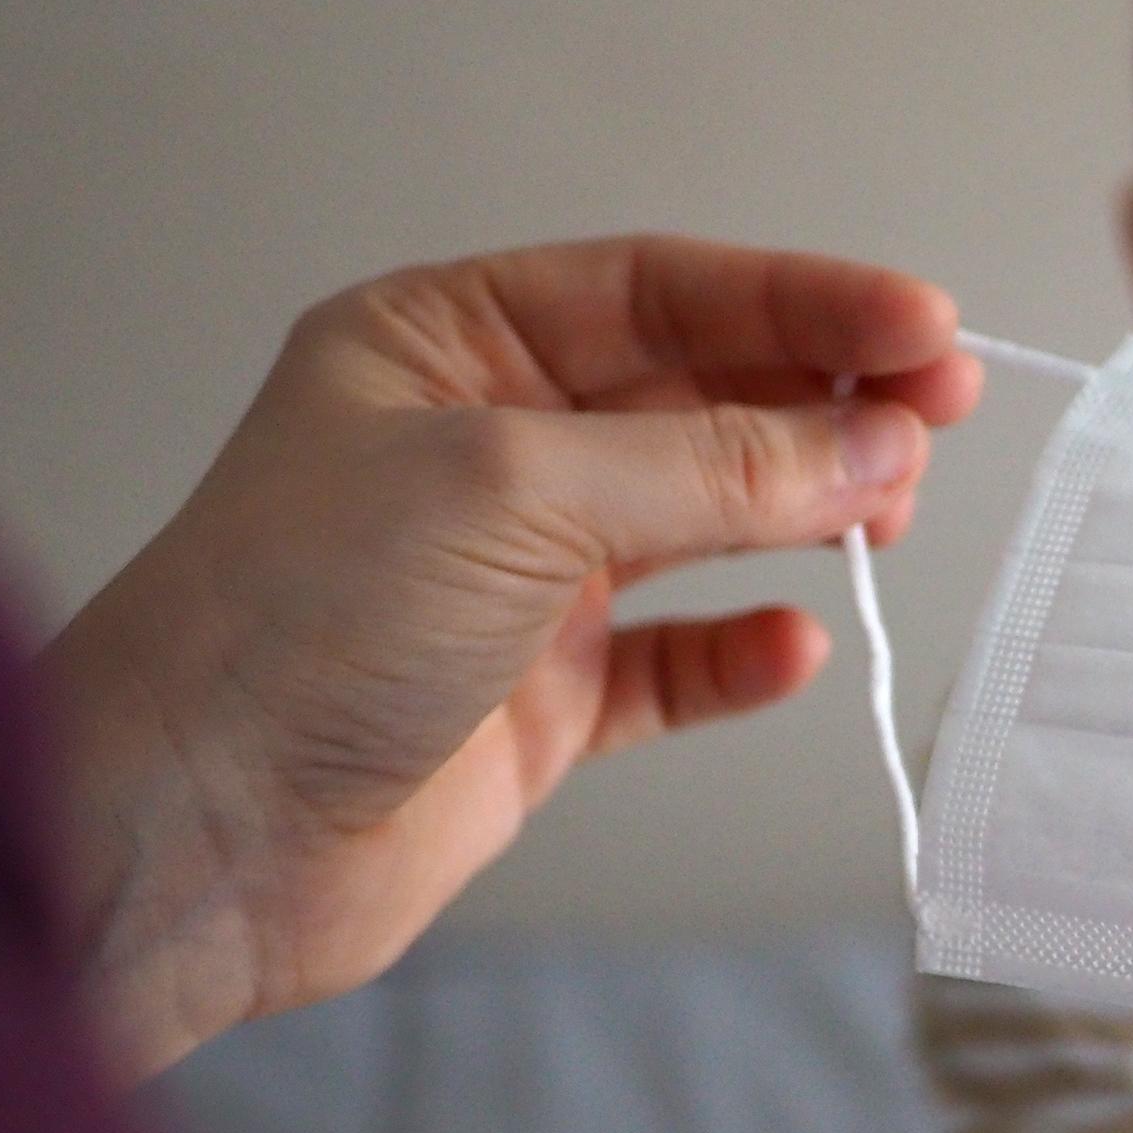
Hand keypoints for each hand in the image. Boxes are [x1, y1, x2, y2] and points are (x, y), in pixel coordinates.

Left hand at [44, 236, 980, 1077]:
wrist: (193, 840)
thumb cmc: (298, 623)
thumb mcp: (517, 493)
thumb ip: (714, 465)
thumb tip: (878, 443)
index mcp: (445, 345)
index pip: (661, 292)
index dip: (804, 304)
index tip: (927, 332)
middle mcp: (485, 446)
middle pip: (700, 397)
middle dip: (823, 403)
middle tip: (939, 421)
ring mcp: (516, 577)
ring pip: (706, 520)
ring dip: (804, 512)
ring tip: (886, 522)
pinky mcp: (540, 700)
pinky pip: (677, 659)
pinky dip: (744, 652)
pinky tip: (792, 645)